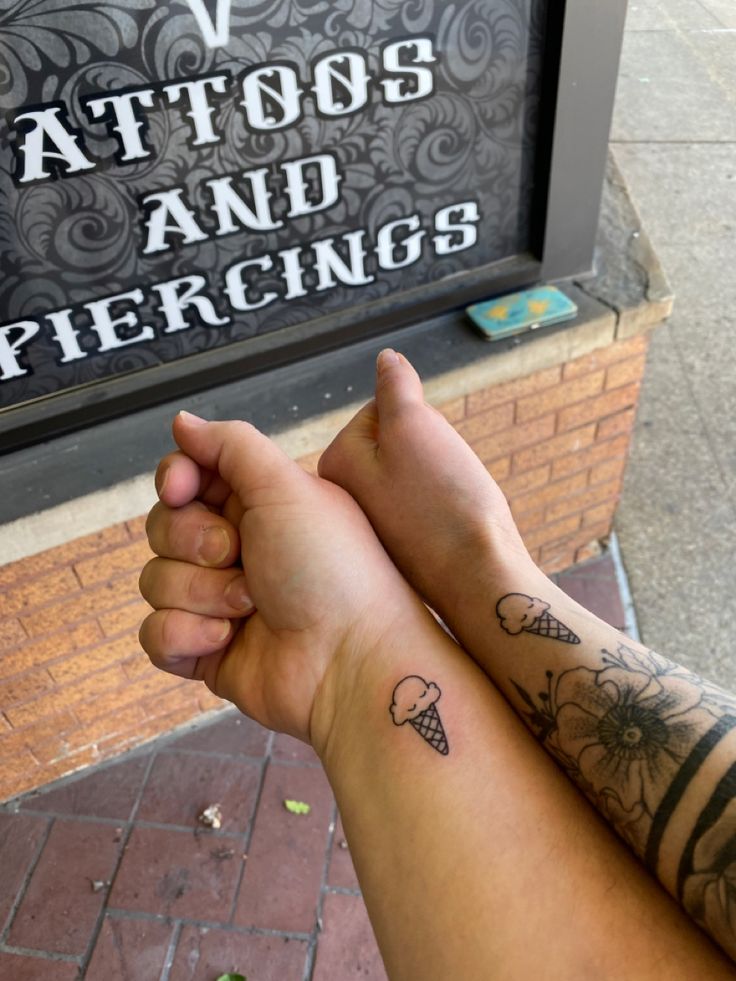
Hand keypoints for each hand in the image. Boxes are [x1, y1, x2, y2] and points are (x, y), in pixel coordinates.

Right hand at [139, 412, 420, 750]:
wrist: (352, 659)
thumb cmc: (335, 570)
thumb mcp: (288, 488)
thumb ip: (231, 446)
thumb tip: (183, 422)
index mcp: (255, 505)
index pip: (184, 478)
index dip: (174, 481)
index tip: (181, 488)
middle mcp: (234, 550)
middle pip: (161, 528)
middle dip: (194, 542)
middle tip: (239, 554)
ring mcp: (216, 601)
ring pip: (155, 581)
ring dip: (200, 593)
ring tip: (251, 605)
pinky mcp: (204, 648)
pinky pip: (155, 635)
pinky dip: (186, 635)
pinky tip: (226, 639)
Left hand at [318, 350, 531, 618]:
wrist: (479, 577)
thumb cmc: (446, 501)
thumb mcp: (416, 426)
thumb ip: (396, 387)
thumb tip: (386, 358)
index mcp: (335, 464)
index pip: (379, 411)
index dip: (418, 420)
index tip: (428, 452)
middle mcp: (342, 500)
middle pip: (395, 443)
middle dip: (428, 449)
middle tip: (441, 479)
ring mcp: (370, 528)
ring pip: (414, 474)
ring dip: (439, 477)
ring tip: (448, 502)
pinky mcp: (399, 549)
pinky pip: (425, 507)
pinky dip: (443, 506)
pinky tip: (451, 523)